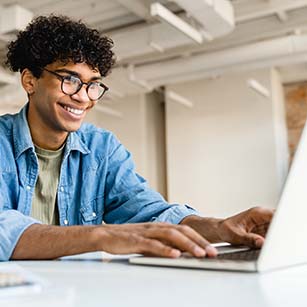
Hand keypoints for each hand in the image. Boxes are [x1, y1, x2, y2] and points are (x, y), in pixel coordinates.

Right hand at [95, 222, 217, 257]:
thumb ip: (165, 245)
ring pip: (171, 236)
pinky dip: (165, 249)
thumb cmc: (129, 239)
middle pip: (183, 231)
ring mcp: (147, 232)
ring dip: (187, 245)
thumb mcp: (151, 241)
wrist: (106, 235)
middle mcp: (157, 226)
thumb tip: (182, 254)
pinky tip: (174, 255)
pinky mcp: (137, 240)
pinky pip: (153, 244)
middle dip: (199, 242)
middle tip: (213, 253)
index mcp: (161, 226)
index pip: (185, 231)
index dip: (200, 239)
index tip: (212, 250)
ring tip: (200, 254)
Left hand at [181, 207, 273, 248]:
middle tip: (274, 243)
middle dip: (279, 232)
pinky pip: (273, 235)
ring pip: (277, 229)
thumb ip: (249, 239)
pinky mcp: (264, 231)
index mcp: (256, 213)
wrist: (220, 230)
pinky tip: (267, 247)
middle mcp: (262, 217)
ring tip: (267, 245)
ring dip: (275, 238)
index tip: (279, 233)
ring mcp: (264, 223)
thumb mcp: (235, 235)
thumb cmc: (225, 229)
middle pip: (278, 222)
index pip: (274, 215)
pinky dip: (272, 242)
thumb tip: (261, 242)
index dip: (280, 224)